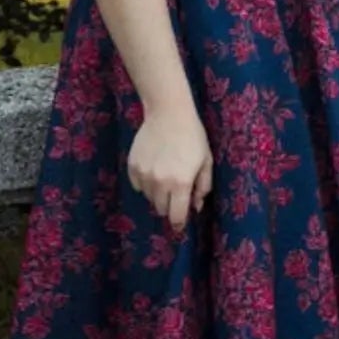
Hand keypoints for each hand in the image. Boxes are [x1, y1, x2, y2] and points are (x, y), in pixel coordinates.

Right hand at [127, 105, 213, 234]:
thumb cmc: (193, 137)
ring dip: (157, 194)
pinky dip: (145, 183)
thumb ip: (203, 187)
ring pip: (149, 198)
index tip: (180, 224)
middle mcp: (160, 182)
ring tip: (165, 176)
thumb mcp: (206, 161)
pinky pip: (138, 186)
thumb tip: (196, 207)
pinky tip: (154, 169)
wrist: (168, 114)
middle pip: (161, 209)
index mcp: (181, 183)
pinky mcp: (132, 166)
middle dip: (169, 205)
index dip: (179, 223)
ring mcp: (144, 175)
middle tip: (176, 192)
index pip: (176, 216)